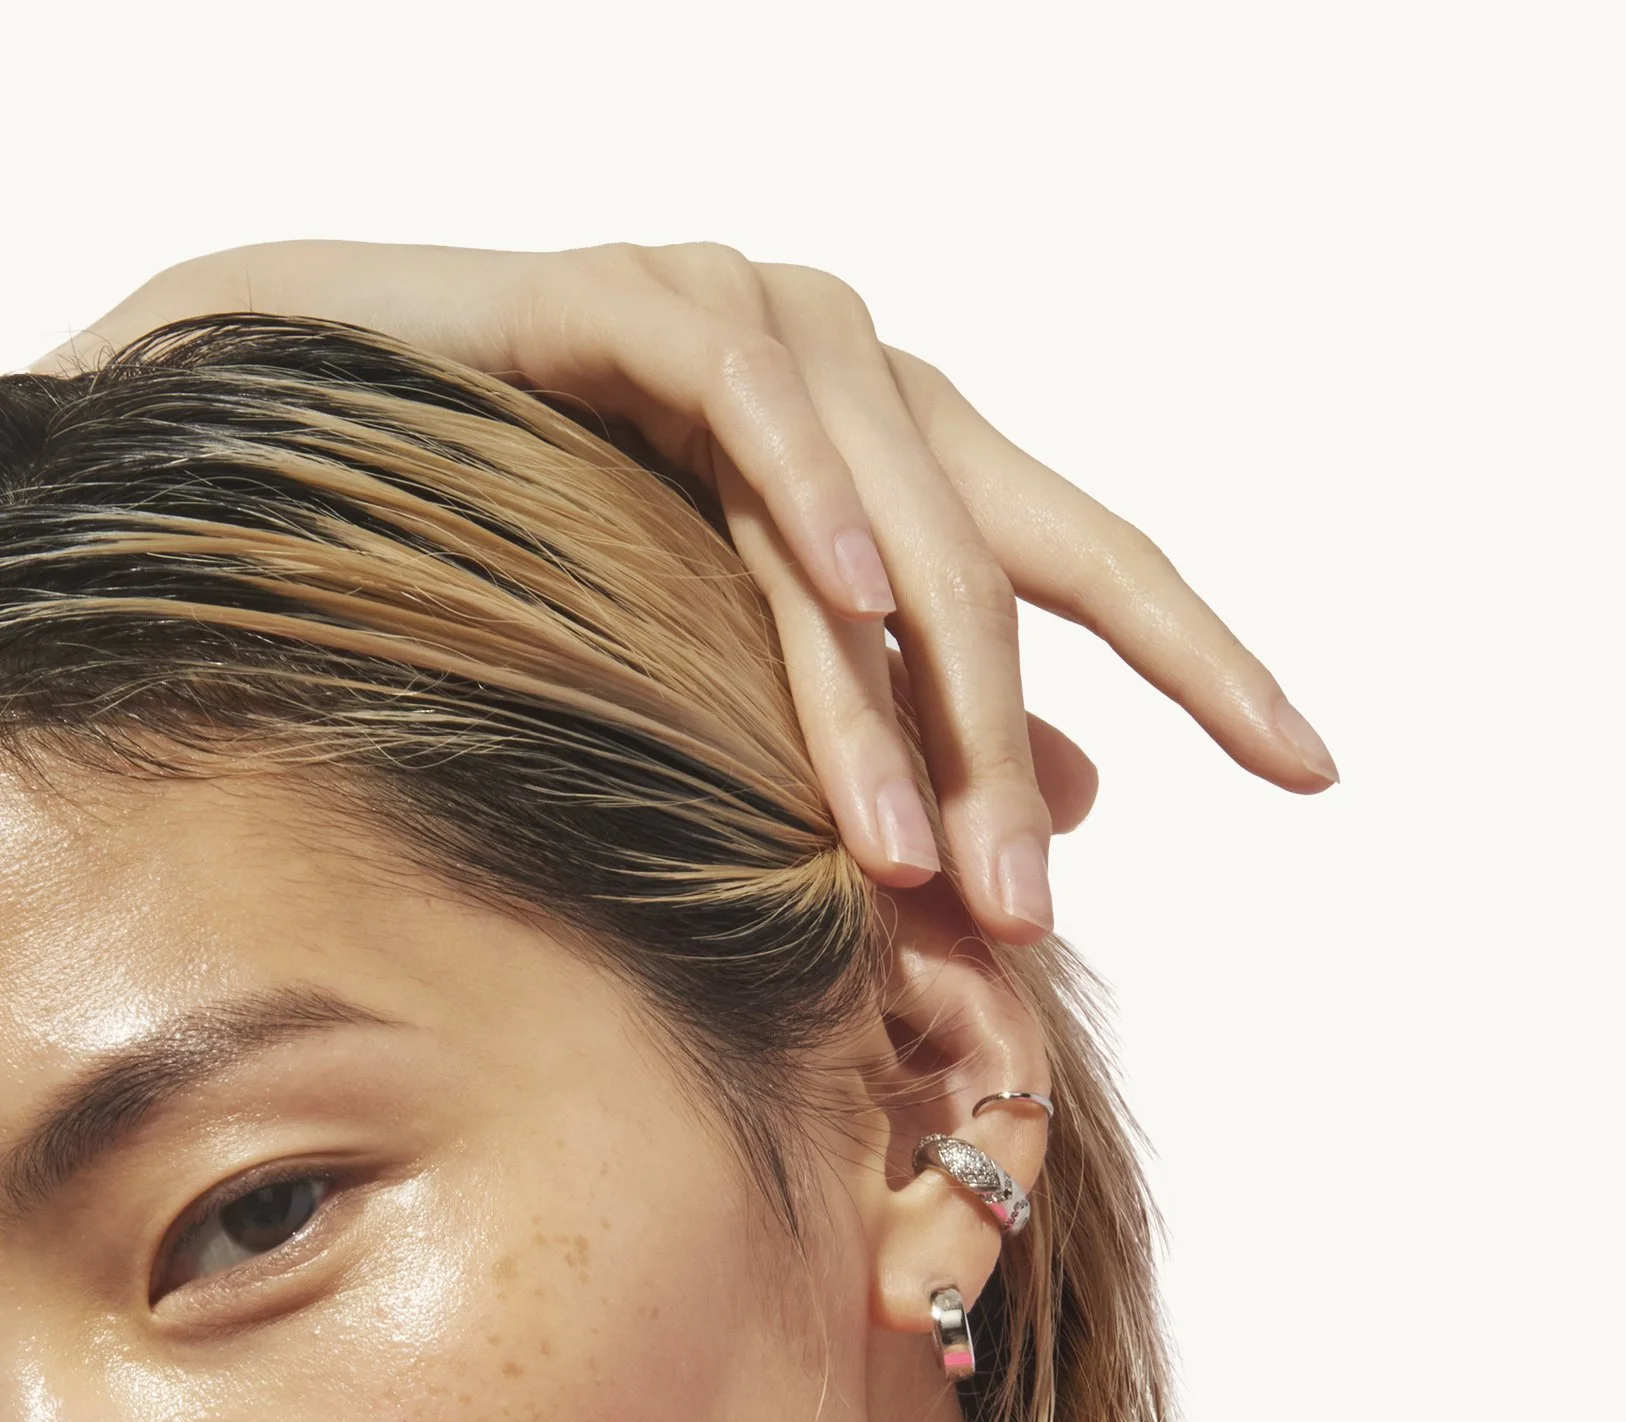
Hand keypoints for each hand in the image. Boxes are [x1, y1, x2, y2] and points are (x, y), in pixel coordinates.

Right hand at [45, 242, 1337, 943]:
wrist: (309, 438)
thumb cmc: (521, 566)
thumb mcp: (742, 674)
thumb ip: (904, 725)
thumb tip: (1083, 808)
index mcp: (900, 464)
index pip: (1084, 561)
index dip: (1205, 658)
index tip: (1316, 769)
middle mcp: (860, 378)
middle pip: (1012, 549)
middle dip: (1023, 746)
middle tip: (1038, 918)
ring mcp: (758, 321)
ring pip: (884, 511)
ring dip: (904, 702)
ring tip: (927, 862)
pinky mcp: (637, 298)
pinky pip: (748, 391)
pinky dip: (804, 491)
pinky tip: (852, 595)